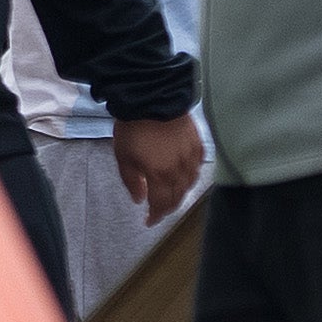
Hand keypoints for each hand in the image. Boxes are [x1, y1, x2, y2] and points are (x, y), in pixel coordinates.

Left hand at [110, 109, 205, 225]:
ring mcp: (192, 157)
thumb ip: (132, 182)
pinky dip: (190, 178)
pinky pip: (197, 169)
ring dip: (179, 194)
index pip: (161, 204)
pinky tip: (183, 178)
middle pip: (177, 197)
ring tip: (169, 197)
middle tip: (158, 211)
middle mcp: (180, 170)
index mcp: (160, 175)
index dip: (155, 216)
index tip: (148, 221)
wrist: (152, 99)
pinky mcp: (198, 145)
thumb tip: (139, 200)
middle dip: (167, 208)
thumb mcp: (124, 158)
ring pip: (190, 185)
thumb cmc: (133, 129)